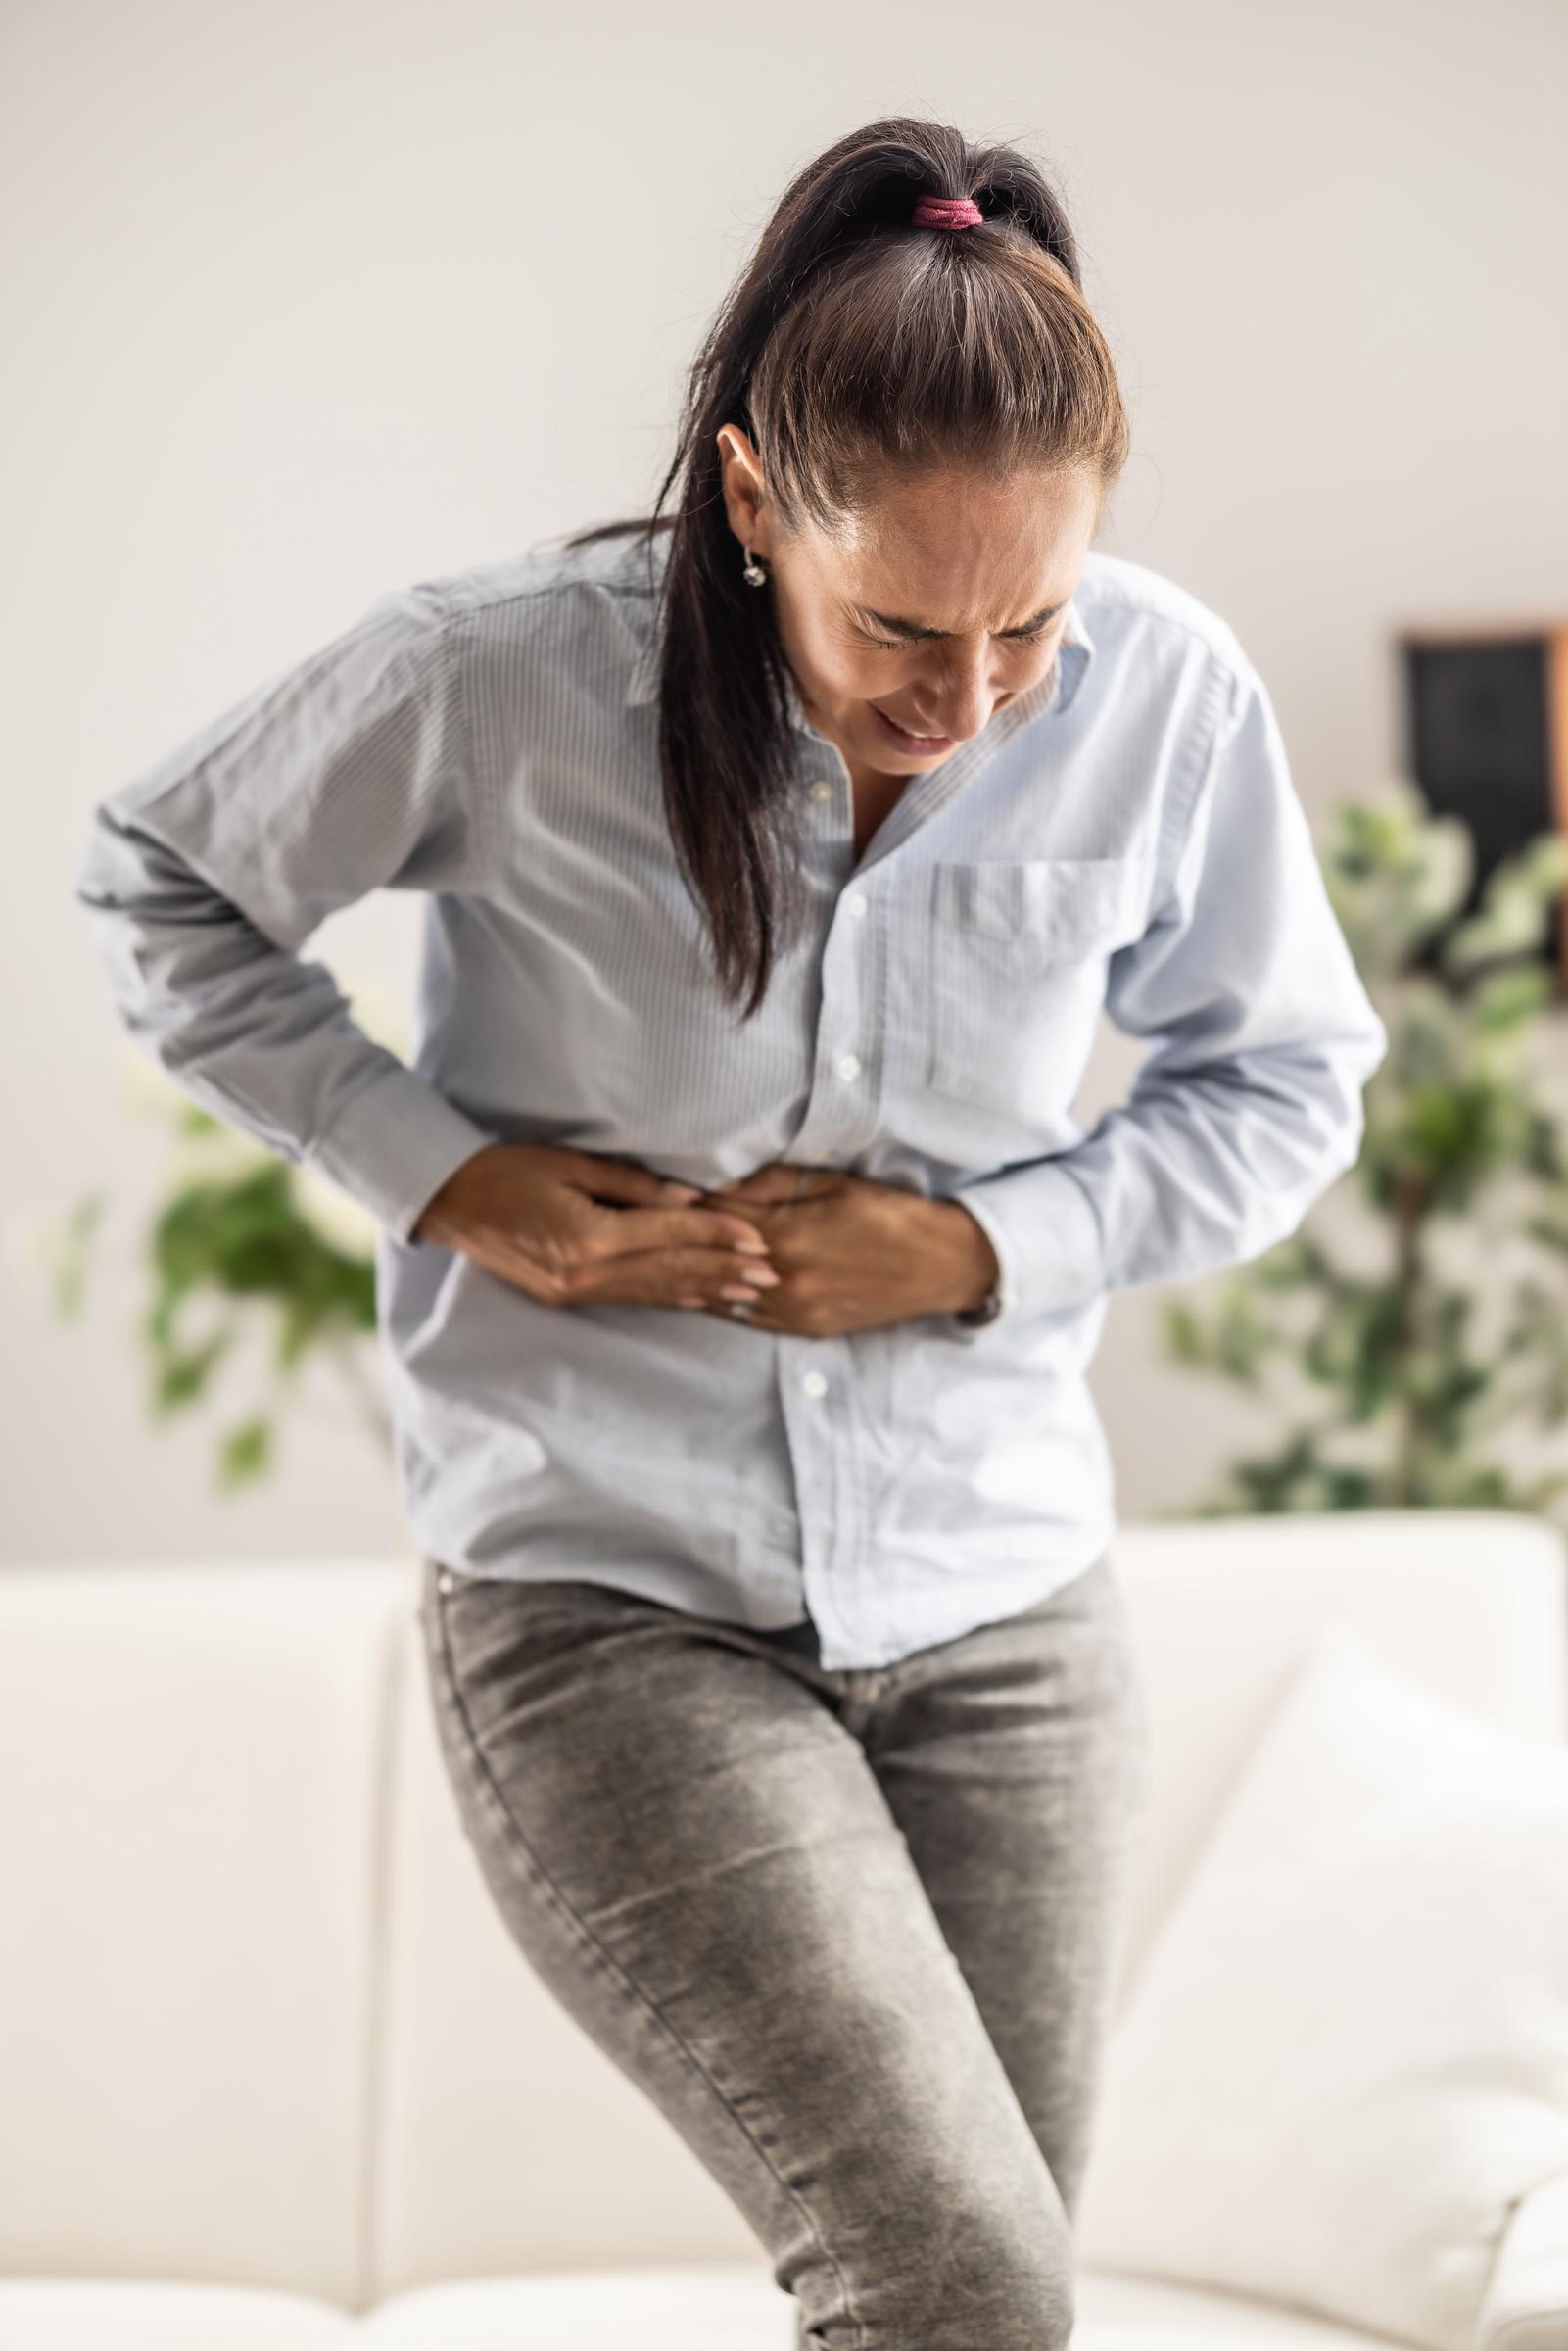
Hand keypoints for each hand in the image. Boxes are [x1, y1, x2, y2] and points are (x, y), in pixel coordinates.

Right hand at [410, 1143, 782, 1313]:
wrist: (450, 1202)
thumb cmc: (507, 1170)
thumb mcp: (570, 1164)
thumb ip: (633, 1184)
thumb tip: (691, 1197)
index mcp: (587, 1236)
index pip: (669, 1234)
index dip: (717, 1233)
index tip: (758, 1237)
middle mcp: (585, 1272)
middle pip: (671, 1270)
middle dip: (725, 1270)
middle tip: (772, 1274)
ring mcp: (576, 1291)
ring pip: (656, 1291)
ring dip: (707, 1290)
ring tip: (751, 1293)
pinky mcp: (568, 1297)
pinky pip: (632, 1299)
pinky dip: (671, 1298)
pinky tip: (700, 1300)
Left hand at [679, 1162, 999, 1336]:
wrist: (938, 1265)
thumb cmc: (889, 1213)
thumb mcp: (833, 1183)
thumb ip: (773, 1183)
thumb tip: (721, 1181)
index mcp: (788, 1234)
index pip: (717, 1217)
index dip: (689, 1203)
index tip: (664, 1194)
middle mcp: (784, 1277)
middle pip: (713, 1258)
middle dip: (686, 1240)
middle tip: (653, 1227)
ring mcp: (793, 1309)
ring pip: (724, 1294)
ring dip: (699, 1275)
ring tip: (667, 1261)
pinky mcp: (806, 1328)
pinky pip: (749, 1318)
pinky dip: (723, 1302)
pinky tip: (703, 1291)